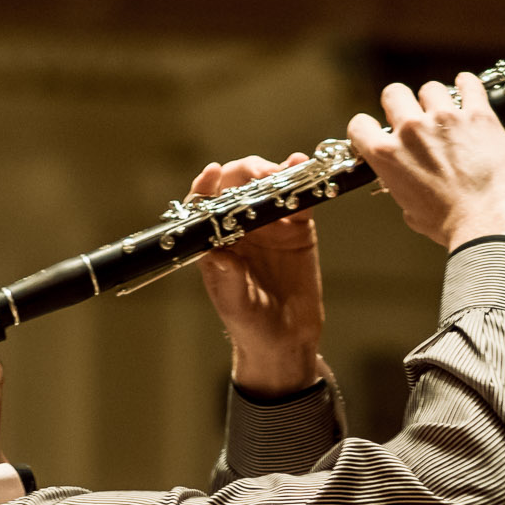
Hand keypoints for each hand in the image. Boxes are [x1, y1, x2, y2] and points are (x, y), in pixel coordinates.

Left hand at [191, 154, 328, 397]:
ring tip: (282, 171)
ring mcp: (268, 224)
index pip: (204, 205)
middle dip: (245, 173)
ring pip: (266, 184)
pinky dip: (300, 180)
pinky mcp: (297, 227)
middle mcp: (238, 226)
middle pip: (235, 185)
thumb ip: (226, 279)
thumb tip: (218, 253)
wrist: (286, 338)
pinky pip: (298, 199)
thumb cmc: (251, 324)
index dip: (206, 185)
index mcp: (215, 241)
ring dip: (272, 170)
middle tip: (261, 175)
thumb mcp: (234, 305)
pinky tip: (301, 165)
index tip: (213, 172)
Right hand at [346, 74, 504, 249]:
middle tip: (415, 119)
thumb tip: (406, 186)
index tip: (380, 132)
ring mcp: (445, 118)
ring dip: (437, 100)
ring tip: (448, 115)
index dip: (369, 128)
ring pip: (431, 88)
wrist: (488, 223)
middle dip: (403, 105)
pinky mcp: (478, 115)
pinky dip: (467, 85)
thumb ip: (403, 188)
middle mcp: (411, 130)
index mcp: (387, 155)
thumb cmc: (451, 225)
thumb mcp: (411, 211)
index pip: (360, 124)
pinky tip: (468, 90)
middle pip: (394, 93)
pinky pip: (469, 84)